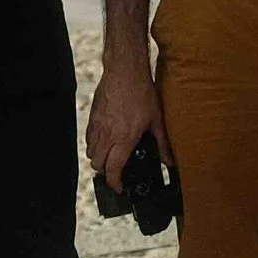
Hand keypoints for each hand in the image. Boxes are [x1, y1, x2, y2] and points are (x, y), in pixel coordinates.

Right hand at [86, 57, 168, 183]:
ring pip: (91, 152)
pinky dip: (93, 145)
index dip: (114, 183)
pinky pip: (88, 138)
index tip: (119, 187)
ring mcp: (97, 125)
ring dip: (99, 159)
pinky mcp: (92, 116)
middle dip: (105, 173)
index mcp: (124, 138)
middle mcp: (107, 134)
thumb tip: (169, 161)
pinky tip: (104, 141)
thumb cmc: (141, 92)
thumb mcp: (156, 119)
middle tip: (116, 172)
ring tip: (110, 157)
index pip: (113, 169)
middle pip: (98, 164)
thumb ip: (162, 143)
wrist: (125, 70)